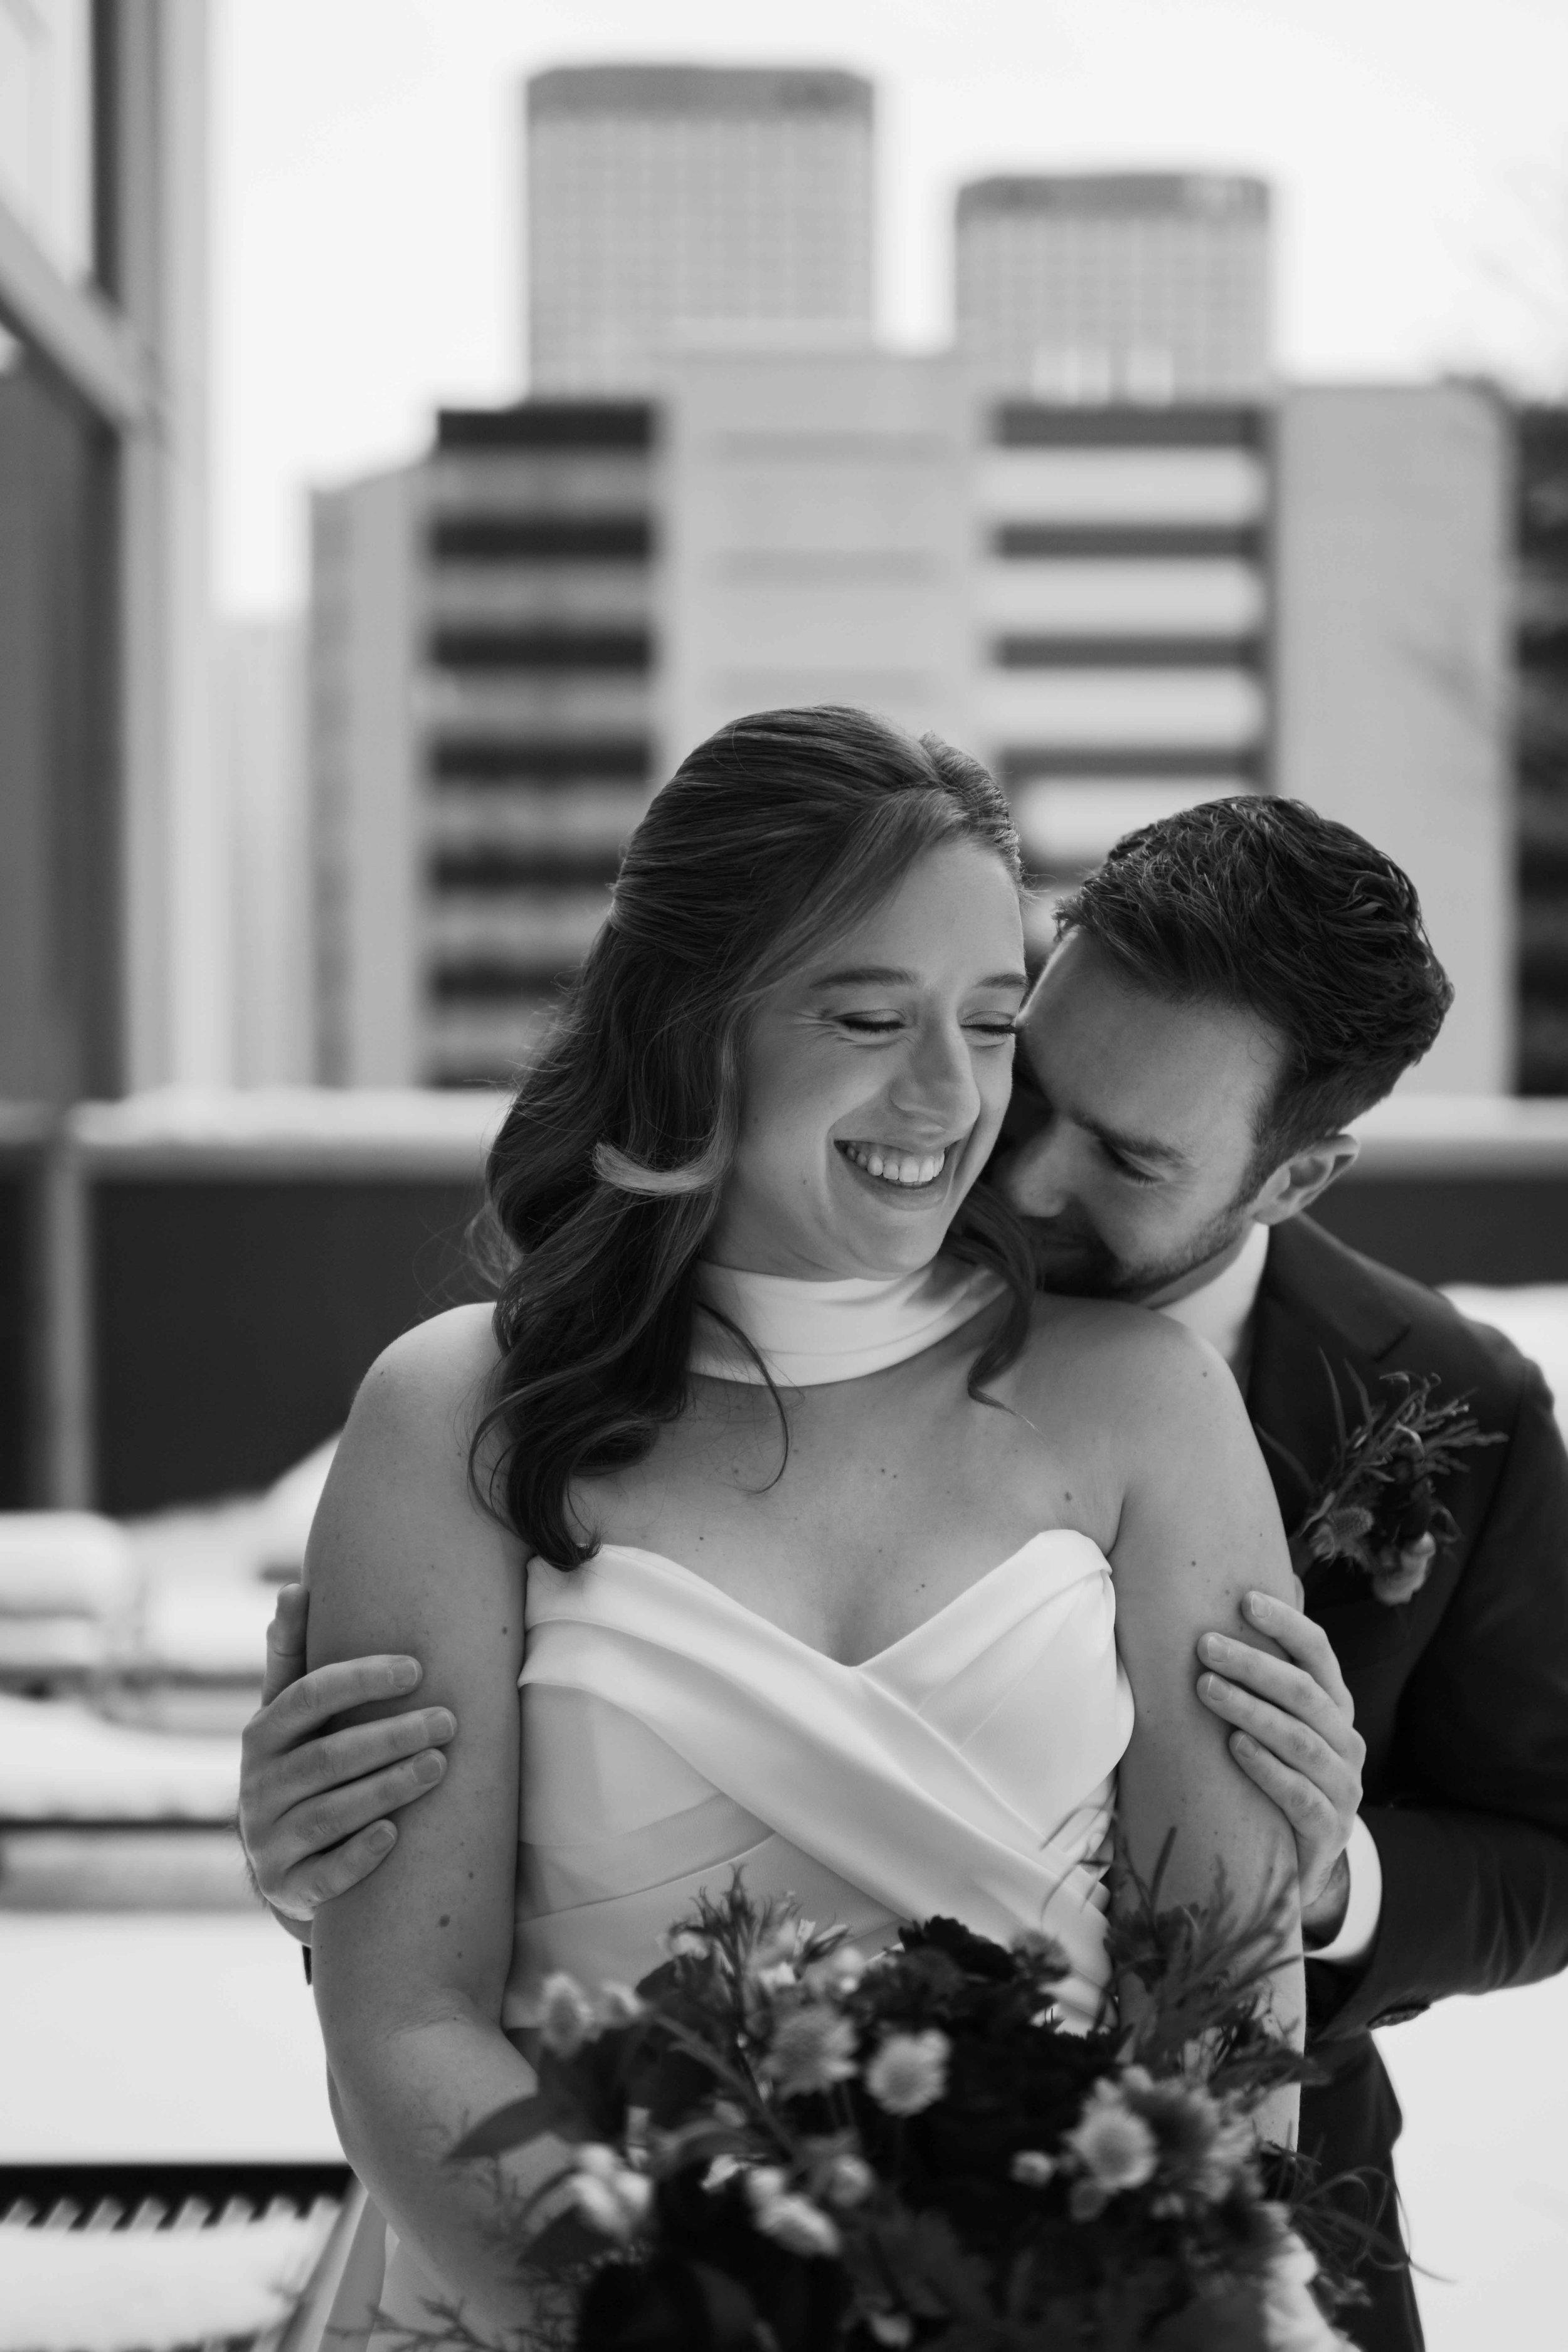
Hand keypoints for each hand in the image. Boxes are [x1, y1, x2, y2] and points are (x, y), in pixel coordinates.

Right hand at [238, 1582, 454, 1926]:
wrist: (282, 1858)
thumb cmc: (301, 1762)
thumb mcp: (289, 1713)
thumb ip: (293, 1656)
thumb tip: (293, 1589)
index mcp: (261, 1735)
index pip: (307, 1697)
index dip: (360, 1680)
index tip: (416, 1667)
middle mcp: (257, 1787)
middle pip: (326, 1757)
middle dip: (389, 1737)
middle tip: (447, 1721)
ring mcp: (269, 1841)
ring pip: (328, 1814)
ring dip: (385, 1789)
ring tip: (438, 1766)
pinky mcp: (289, 1888)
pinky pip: (323, 1876)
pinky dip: (356, 1855)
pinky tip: (393, 1835)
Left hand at [1195, 1587, 1363, 1919]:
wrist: (1295, 1862)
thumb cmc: (1274, 1773)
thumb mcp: (1274, 1722)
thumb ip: (1264, 1672)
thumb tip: (1244, 1593)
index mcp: (1334, 1706)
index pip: (1319, 1654)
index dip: (1286, 1624)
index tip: (1245, 1599)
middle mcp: (1346, 1741)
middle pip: (1304, 1692)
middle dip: (1254, 1664)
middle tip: (1204, 1645)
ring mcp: (1344, 1787)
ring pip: (1300, 1740)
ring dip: (1252, 1710)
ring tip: (1207, 1689)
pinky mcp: (1330, 1830)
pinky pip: (1301, 1796)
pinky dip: (1268, 1769)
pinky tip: (1236, 1748)